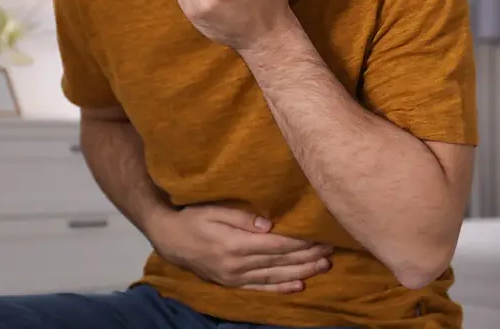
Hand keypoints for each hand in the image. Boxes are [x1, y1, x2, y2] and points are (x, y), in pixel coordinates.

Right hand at [150, 205, 332, 292]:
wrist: (169, 239)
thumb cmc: (193, 218)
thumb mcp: (215, 210)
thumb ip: (242, 217)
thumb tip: (269, 224)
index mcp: (235, 244)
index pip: (276, 245)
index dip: (300, 242)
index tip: (320, 236)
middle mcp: (237, 265)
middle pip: (280, 262)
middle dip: (307, 257)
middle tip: (330, 251)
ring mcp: (235, 277)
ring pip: (275, 277)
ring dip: (301, 272)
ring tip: (323, 267)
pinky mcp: (232, 283)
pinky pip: (260, 288)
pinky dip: (281, 288)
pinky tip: (298, 286)